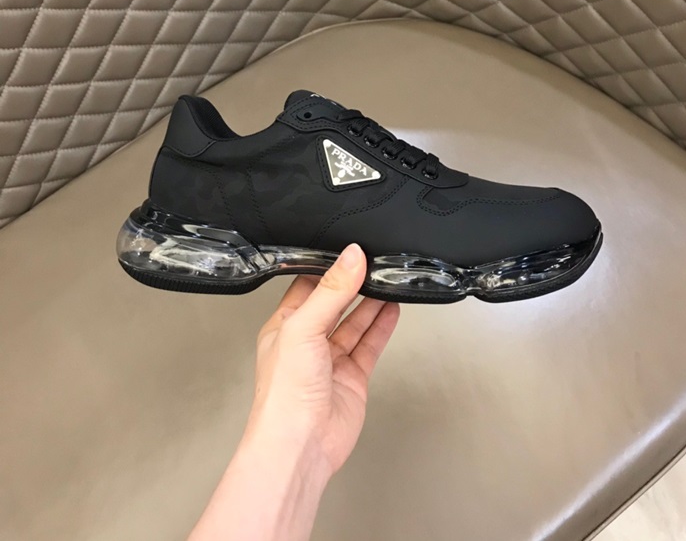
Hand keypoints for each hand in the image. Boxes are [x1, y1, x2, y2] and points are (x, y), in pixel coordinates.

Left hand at [245, 243, 400, 476]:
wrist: (301, 445)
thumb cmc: (284, 393)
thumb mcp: (304, 328)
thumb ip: (331, 292)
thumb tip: (351, 257)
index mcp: (284, 326)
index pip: (307, 287)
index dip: (328, 269)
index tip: (349, 251)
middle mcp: (306, 341)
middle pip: (334, 303)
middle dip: (353, 284)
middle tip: (375, 263)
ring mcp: (330, 360)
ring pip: (354, 323)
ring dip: (370, 303)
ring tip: (388, 280)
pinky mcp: (352, 376)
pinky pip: (369, 344)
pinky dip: (381, 327)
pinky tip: (391, 309)